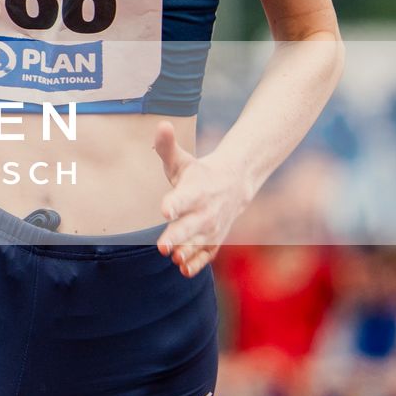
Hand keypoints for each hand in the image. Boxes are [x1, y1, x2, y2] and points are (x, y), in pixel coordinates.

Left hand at [153, 121, 249, 277]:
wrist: (234, 184)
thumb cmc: (198, 172)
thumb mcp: (182, 159)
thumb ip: (166, 145)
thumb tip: (161, 124)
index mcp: (196, 189)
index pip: (183, 197)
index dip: (174, 203)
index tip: (164, 210)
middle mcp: (205, 210)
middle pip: (191, 225)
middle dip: (177, 236)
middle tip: (162, 247)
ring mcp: (212, 227)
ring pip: (199, 243)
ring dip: (187, 252)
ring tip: (174, 259)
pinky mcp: (215, 239)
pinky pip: (207, 253)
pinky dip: (198, 262)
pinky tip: (184, 270)